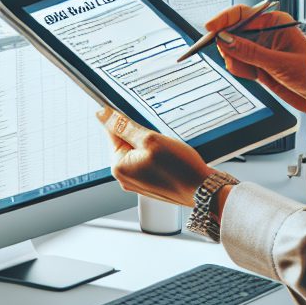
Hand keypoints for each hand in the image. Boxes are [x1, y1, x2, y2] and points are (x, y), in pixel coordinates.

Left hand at [96, 106, 212, 206]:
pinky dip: (159, 156)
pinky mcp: (150, 183)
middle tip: (160, 141)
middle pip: (127, 142)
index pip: (114, 132)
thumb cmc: (179, 168)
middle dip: (143, 136)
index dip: (128, 122)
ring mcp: (138, 182)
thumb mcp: (149, 139)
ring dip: (152, 146)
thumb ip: (124, 126)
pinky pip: (149, 162)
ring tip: (168, 152)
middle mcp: (125, 177)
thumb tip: (102, 114)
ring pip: (140, 151)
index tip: (141, 121)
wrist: (202, 190)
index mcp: (119, 167)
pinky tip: (171, 159)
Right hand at [205, 4, 305, 113]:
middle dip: (228, 46)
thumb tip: (225, 39)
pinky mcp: (258, 64)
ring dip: (235, 61)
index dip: (224, 19)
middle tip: (232, 59)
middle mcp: (266, 32)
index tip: (210, 28)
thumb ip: (250, 52)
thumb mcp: (280, 63)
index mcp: (275, 22)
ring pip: (232, 49)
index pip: (242, 14)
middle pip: (232, 31)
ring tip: (251, 72)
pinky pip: (238, 63)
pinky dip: (239, 69)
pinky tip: (254, 76)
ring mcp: (260, 49)